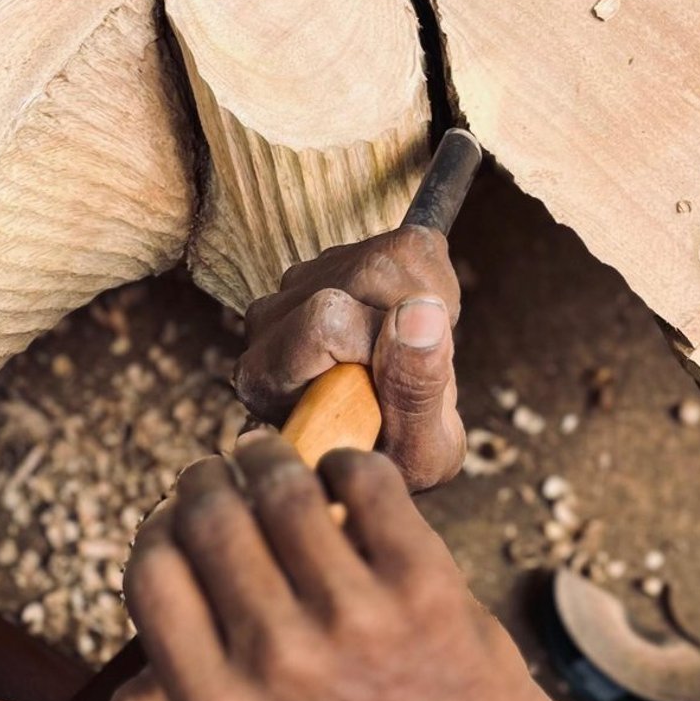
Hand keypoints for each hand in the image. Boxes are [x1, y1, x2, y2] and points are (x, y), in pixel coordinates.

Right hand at [112, 434, 583, 700]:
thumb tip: (129, 663)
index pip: (152, 577)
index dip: (157, 532)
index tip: (178, 524)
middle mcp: (280, 669)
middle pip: (207, 519)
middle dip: (205, 481)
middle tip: (218, 476)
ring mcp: (354, 623)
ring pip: (280, 487)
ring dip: (266, 456)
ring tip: (268, 458)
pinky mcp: (421, 584)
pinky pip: (363, 480)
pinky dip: (346, 463)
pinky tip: (342, 479)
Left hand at [235, 227, 463, 488]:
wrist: (393, 441)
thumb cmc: (398, 455)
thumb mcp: (420, 451)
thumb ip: (415, 392)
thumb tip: (419, 314)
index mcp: (266, 379)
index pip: (327, 321)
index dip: (386, 347)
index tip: (399, 388)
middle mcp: (267, 322)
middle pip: (365, 274)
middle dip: (414, 317)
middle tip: (416, 368)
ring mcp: (300, 285)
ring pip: (388, 254)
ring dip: (426, 301)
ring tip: (412, 351)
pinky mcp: (339, 259)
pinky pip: (411, 244)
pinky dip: (434, 283)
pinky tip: (412, 324)